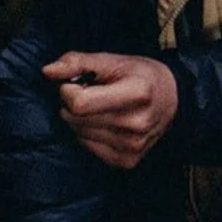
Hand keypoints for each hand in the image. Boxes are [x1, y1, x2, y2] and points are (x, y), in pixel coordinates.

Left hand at [43, 51, 178, 169]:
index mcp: (137, 93)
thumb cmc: (141, 76)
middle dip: (74, 104)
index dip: (68, 90)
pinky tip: (106, 124)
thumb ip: (77, 62)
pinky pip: (86, 146)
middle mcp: (136, 123)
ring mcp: (133, 145)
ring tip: (102, 108)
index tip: (79, 83)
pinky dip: (89, 134)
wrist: (174, 100)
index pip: (78, 103)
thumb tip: (48, 71)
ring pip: (77, 133)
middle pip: (75, 118)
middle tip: (94, 94)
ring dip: (81, 119)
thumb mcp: (113, 61)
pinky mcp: (126, 161)